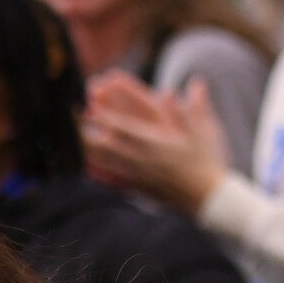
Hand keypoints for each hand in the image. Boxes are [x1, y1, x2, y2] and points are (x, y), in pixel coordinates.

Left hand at [80, 73, 225, 213]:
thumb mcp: (206, 132)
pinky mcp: (140, 188)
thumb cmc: (207, 163)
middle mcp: (144, 157)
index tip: (91, 107)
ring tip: (75, 140)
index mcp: (158, 142)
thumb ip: (198, 107)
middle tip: (74, 121)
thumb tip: (196, 83)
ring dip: (91, 150)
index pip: (127, 126)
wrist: (209, 199)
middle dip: (91, 131)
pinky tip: (88, 168)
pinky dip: (101, 174)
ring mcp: (140, 174)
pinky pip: (116, 181)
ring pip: (109, 161)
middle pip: (111, 143)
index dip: (108, 116)